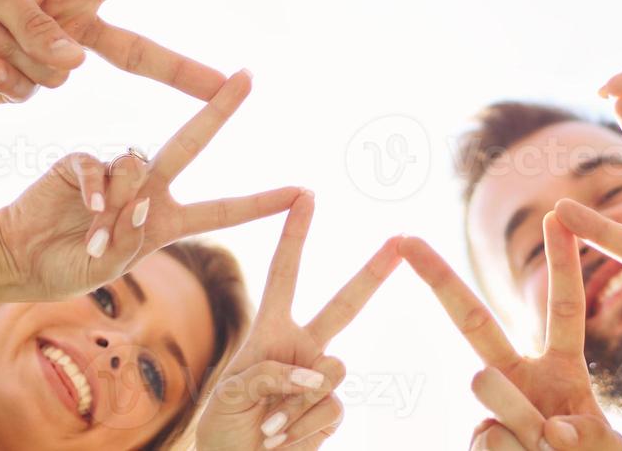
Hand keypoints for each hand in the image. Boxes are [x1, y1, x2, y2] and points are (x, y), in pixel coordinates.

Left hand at [0, 0, 236, 104]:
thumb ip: (40, 25)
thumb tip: (77, 65)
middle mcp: (72, 24)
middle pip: (141, 52)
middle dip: (185, 71)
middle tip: (229, 85)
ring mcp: (50, 60)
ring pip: (59, 72)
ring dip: (15, 49)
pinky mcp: (23, 89)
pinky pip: (30, 92)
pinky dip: (2, 73)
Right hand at [0, 71, 300, 302]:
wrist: (20, 260)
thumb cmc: (69, 266)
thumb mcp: (109, 262)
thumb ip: (128, 233)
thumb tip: (140, 198)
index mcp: (166, 219)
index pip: (224, 209)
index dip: (262, 203)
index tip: (302, 192)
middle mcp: (148, 188)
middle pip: (191, 141)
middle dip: (219, 109)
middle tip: (246, 77)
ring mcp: (115, 172)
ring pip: (138, 166)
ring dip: (122, 204)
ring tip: (99, 237)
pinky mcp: (80, 162)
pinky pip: (99, 167)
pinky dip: (98, 190)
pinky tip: (91, 208)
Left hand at [198, 196, 399, 450]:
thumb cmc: (224, 429)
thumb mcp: (231, 392)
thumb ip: (274, 373)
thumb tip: (321, 374)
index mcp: (270, 331)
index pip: (285, 273)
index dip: (295, 234)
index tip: (307, 194)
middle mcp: (303, 348)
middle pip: (345, 305)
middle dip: (373, 272)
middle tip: (398, 240)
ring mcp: (320, 379)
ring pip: (332, 370)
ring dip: (294, 402)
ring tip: (266, 425)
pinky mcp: (331, 410)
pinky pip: (331, 407)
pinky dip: (301, 427)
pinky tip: (281, 440)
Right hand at [401, 225, 621, 450]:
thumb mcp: (603, 448)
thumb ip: (582, 435)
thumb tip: (543, 430)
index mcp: (560, 368)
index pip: (564, 308)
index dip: (562, 263)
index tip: (557, 215)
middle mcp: (520, 379)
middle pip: (475, 322)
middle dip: (441, 278)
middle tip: (408, 239)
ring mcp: (493, 410)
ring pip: (488, 389)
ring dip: (522, 424)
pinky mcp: (477, 441)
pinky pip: (488, 442)